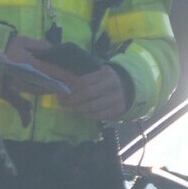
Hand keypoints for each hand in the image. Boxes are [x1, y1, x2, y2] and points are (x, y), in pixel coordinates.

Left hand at [20, 39, 135, 126]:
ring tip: (72, 106)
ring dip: (78, 108)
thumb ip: (81, 75)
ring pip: (91, 107)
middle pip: (86, 94)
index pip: (82, 81)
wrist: (128, 87)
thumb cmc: (106, 79)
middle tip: (62, 101)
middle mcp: (112, 85)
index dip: (69, 88)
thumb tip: (58, 77)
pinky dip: (88, 115)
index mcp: (105, 73)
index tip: (59, 91)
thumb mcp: (97, 73)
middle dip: (71, 99)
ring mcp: (116, 98)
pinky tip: (83, 111)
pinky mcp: (118, 109)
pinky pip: (98, 115)